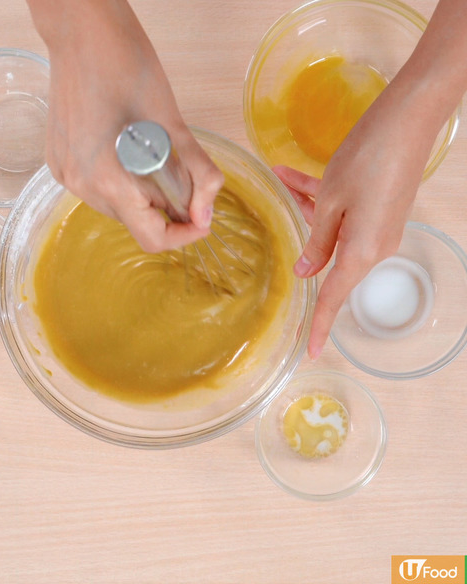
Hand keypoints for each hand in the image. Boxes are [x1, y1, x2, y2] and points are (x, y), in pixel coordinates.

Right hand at [29, 0, 222, 251]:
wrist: (80, 31)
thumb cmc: (127, 64)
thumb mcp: (173, 122)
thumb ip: (197, 173)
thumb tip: (206, 214)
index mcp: (108, 179)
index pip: (152, 238)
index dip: (184, 235)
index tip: (201, 218)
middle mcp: (81, 186)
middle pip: (136, 222)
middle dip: (165, 207)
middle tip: (179, 171)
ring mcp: (66, 176)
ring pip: (118, 208)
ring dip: (142, 194)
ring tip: (149, 155)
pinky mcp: (59, 164)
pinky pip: (98, 190)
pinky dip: (121, 182)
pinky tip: (125, 150)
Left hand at [273, 80, 436, 357]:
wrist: (410, 118)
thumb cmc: (366, 159)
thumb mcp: (331, 202)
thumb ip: (317, 242)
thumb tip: (306, 272)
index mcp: (360, 252)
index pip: (333, 297)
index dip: (319, 326)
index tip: (310, 353)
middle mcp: (373, 247)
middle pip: (327, 253)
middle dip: (304, 224)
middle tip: (285, 185)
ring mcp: (379, 230)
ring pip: (332, 228)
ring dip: (309, 204)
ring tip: (285, 172)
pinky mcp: (381, 212)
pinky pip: (345, 214)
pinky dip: (323, 197)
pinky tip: (295, 173)